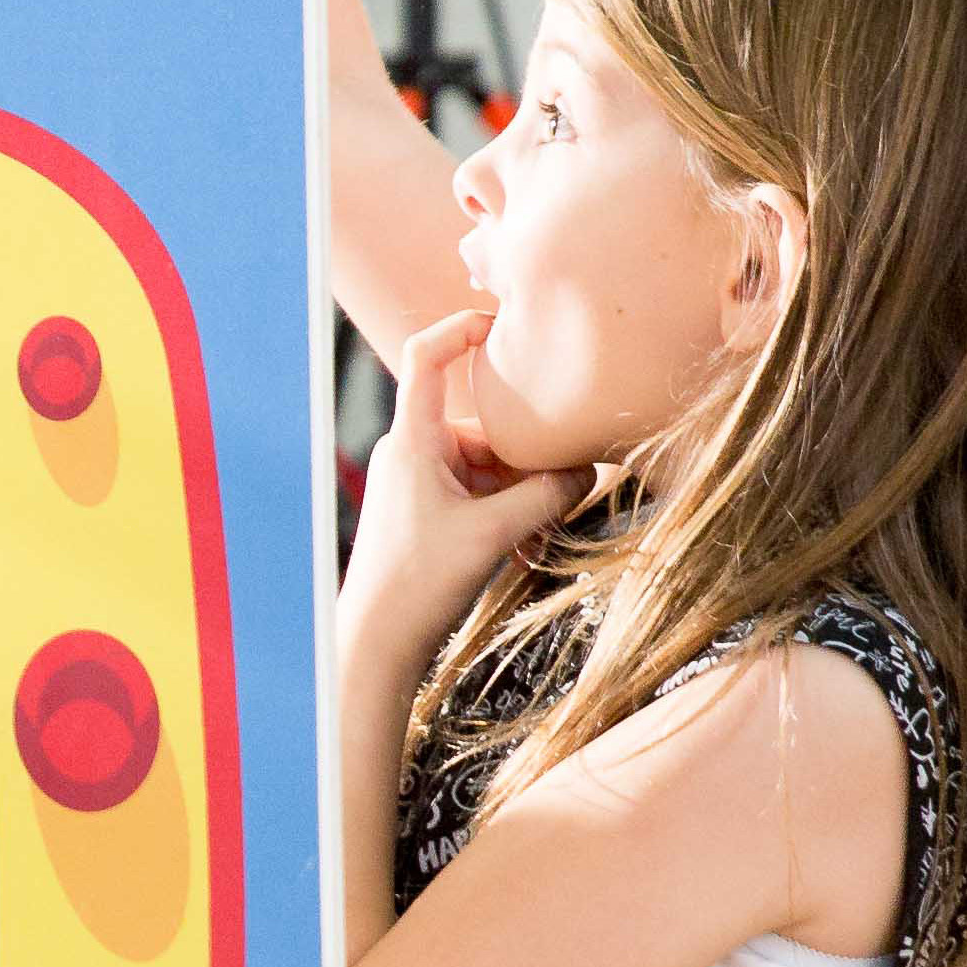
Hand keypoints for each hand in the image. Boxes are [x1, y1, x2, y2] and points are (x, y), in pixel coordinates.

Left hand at [339, 310, 575, 670]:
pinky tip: (529, 543)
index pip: (426, 356)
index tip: (502, 324)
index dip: (461, 328)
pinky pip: (478, 489)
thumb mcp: (494, 534)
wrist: (377, 641)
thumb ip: (547, 494)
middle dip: (526, 454)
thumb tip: (590, 469)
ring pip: (487, 462)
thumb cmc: (419, 584)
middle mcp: (411, 450)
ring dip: (521, 489)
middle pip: (481, 423)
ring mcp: (418, 478)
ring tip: (545, 529)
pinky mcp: (427, 506)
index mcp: (413, 440)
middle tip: (565, 485)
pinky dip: (506, 508)